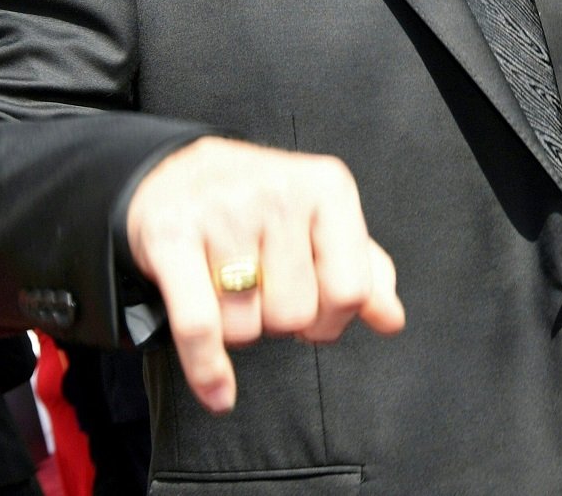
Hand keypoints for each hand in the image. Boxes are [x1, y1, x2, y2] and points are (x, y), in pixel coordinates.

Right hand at [126, 137, 404, 413]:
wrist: (173, 171)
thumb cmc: (259, 204)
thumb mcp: (322, 223)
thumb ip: (363, 271)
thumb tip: (391, 320)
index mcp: (328, 187)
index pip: (350, 290)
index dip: (333, 318)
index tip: (316, 312)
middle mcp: (279, 193)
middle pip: (295, 314)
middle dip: (280, 320)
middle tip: (263, 291)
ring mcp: (223, 213)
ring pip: (245, 327)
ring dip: (238, 327)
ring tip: (228, 290)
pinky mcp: (171, 237)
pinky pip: (197, 326)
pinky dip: (207, 370)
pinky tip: (219, 391)